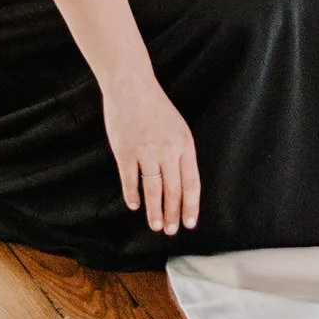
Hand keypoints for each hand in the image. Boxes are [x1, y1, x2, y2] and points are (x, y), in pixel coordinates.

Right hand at [102, 75, 199, 235]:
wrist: (132, 87)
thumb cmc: (155, 108)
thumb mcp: (177, 128)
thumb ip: (180, 153)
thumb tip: (181, 183)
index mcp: (185, 144)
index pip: (192, 182)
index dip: (191, 205)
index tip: (190, 223)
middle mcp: (168, 150)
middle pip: (174, 190)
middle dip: (173, 213)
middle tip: (171, 231)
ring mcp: (146, 152)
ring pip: (154, 190)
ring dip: (155, 211)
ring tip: (156, 226)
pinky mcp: (126, 152)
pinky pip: (131, 180)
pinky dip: (133, 196)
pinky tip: (135, 206)